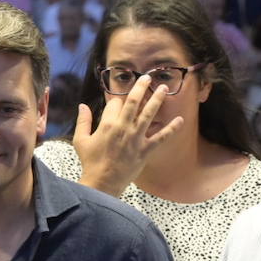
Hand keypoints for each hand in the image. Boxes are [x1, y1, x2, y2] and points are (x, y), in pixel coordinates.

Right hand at [72, 73, 182, 195]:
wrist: (102, 182)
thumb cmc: (90, 161)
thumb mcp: (80, 140)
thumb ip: (83, 121)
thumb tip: (82, 105)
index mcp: (107, 124)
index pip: (114, 104)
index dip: (116, 100)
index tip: (117, 101)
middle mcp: (123, 127)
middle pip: (133, 102)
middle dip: (141, 88)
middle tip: (148, 78)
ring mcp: (136, 138)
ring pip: (149, 114)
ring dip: (157, 100)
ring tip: (164, 88)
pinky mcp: (146, 149)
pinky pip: (161, 137)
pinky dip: (171, 129)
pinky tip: (180, 120)